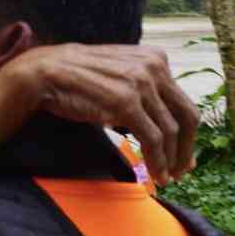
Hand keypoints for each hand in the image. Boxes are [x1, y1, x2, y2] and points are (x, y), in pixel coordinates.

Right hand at [0, 44, 198, 184]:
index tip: (184, 155)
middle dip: (187, 149)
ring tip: (164, 178)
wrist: (44, 72)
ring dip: (171, 160)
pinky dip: (157, 161)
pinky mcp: (127, 102)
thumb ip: (141, 88)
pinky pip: (152, 139)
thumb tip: (159, 121)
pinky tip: (154, 175)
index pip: (183, 101)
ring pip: (171, 131)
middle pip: (186, 116)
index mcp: (156, 57)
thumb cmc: (77, 78)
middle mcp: (154, 67)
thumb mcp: (118, 74)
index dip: (189, 133)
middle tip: (181, 171)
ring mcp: (141, 83)